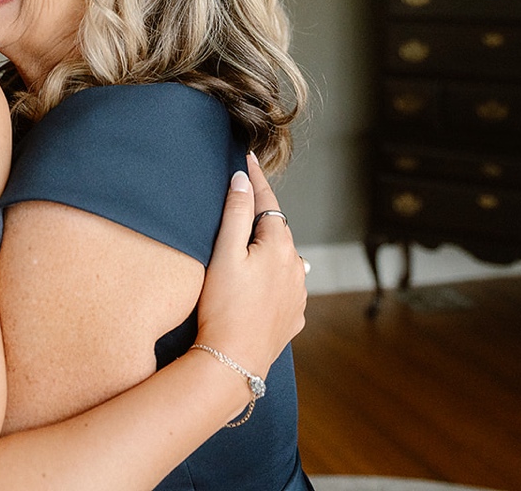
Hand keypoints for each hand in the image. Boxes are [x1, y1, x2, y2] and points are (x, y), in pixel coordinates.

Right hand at [193, 153, 307, 383]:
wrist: (233, 361)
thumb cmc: (223, 307)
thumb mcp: (223, 254)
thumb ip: (235, 214)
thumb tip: (242, 181)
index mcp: (278, 246)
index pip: (268, 202)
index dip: (256, 180)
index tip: (248, 159)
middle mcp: (295, 267)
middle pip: (277, 230)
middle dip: (262, 215)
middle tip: (244, 199)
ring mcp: (297, 295)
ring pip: (285, 260)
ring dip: (270, 249)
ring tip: (253, 245)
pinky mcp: (292, 317)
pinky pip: (286, 288)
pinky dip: (275, 279)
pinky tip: (263, 284)